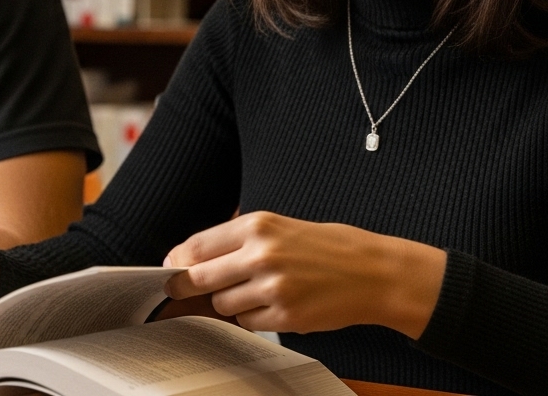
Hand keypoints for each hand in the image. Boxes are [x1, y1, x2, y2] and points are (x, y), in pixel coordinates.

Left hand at [163, 211, 446, 338]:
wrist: (376, 272)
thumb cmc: (329, 247)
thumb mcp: (281, 227)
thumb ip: (238, 240)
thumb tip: (191, 258)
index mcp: (258, 225)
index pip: (197, 245)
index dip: (178, 261)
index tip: (171, 269)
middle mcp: (262, 254)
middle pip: (199, 278)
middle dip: (188, 287)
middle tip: (184, 291)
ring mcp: (273, 287)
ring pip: (222, 304)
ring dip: (228, 303)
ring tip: (253, 292)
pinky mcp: (286, 316)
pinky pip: (247, 323)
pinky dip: (253, 318)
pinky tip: (274, 306)